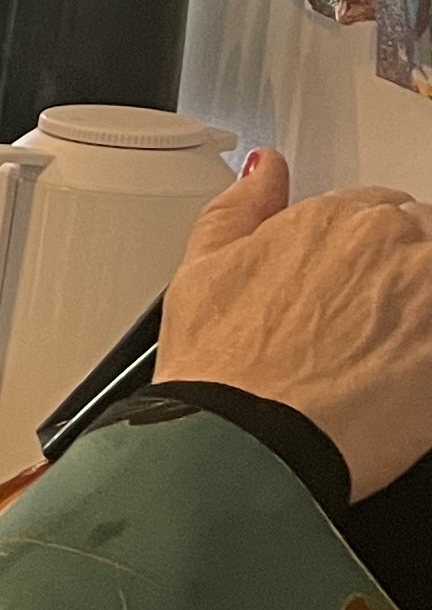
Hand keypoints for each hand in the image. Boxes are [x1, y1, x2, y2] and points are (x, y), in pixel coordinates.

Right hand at [156, 153, 431, 491]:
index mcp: (329, 218)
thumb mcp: (200, 272)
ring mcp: (429, 290)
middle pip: (425, 238)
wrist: (246, 440)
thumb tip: (266, 169)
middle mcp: (388, 241)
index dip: (364, 254)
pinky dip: (427, 347)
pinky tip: (406, 376)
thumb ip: (238, 208)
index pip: (380, 211)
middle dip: (406, 275)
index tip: (352, 290)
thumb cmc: (221, 369)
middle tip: (369, 328)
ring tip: (388, 354)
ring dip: (419, 308)